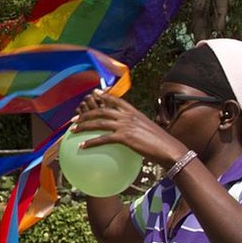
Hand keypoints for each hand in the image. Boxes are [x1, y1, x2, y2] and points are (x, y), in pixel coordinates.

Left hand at [72, 90, 188, 167]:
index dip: (103, 96)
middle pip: (101, 111)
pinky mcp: (125, 137)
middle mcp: (128, 116)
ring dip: (83, 126)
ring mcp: (126, 125)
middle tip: (73, 119)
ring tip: (73, 130)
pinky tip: (82, 146)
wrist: (169, 149)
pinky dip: (91, 142)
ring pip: (98, 123)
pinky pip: (103, 138)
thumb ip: (136, 125)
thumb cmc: (160, 141)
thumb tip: (130, 129)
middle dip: (85, 114)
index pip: (115, 100)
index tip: (93, 93)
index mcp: (134, 112)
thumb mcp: (147, 128)